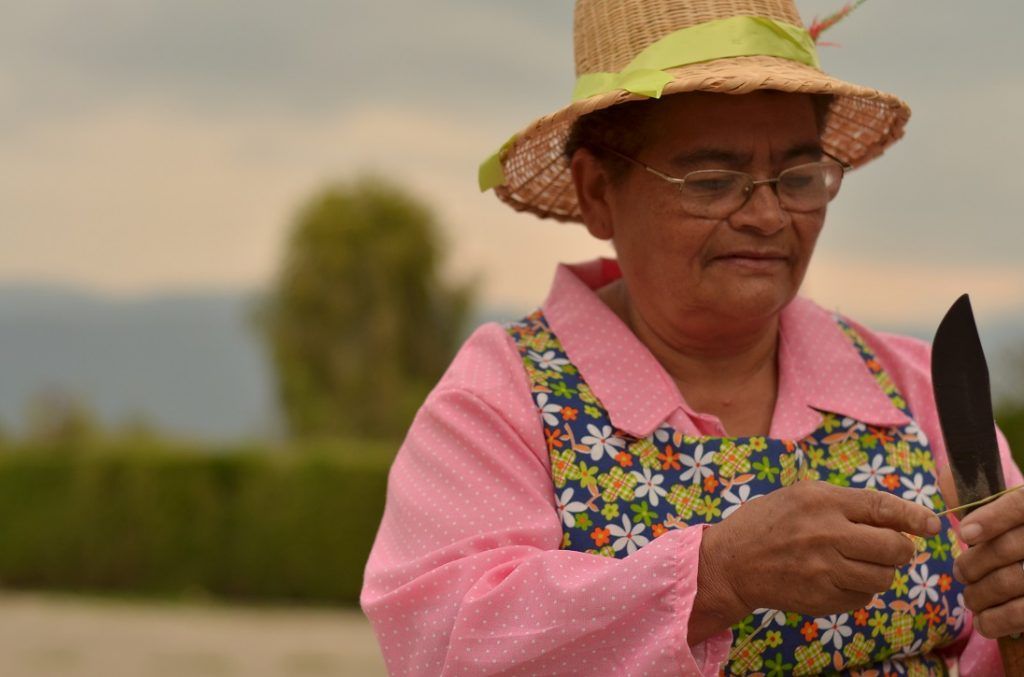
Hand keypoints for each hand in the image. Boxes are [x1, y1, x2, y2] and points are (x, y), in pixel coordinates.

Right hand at [688, 480, 940, 643]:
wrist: (731, 562)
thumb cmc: (768, 523)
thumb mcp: (802, 496)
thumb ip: (847, 503)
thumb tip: (897, 517)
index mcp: (821, 500)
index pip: (882, 507)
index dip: (914, 516)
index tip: (933, 525)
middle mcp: (825, 533)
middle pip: (894, 547)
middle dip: (901, 549)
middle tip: (891, 548)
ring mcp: (823, 569)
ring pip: (883, 577)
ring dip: (881, 572)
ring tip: (859, 564)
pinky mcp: (821, 598)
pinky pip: (862, 599)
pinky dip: (859, 591)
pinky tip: (838, 579)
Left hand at [953, 488, 1023, 638]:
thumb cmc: (1018, 542)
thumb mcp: (1007, 518)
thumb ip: (980, 501)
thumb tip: (946, 476)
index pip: (1019, 505)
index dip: (991, 518)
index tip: (964, 532)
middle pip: (1008, 547)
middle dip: (974, 564)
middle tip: (959, 572)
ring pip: (1012, 580)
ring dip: (980, 593)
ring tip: (970, 598)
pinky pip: (1022, 612)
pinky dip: (997, 619)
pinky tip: (984, 621)